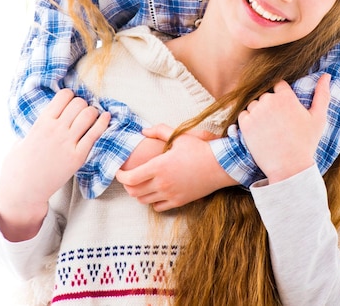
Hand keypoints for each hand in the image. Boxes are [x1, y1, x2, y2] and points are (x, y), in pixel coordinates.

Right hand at [0, 89, 109, 240]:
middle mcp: (56, 130)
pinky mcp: (78, 156)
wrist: (23, 190)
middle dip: (83, 104)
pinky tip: (106, 117)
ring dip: (93, 113)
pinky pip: (96, 133)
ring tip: (91, 117)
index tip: (71, 102)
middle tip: (82, 111)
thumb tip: (52, 113)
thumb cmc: (20, 164)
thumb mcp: (24, 137)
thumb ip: (39, 124)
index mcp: (42, 122)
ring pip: (89, 114)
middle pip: (79, 103)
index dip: (71, 96)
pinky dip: (103, 123)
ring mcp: (67, 143)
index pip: (64, 95)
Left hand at [116, 124, 236, 210]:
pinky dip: (152, 201)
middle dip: (127, 185)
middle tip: (128, 177)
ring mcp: (170, 194)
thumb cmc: (200, 149)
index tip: (119, 171)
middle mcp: (162, 183)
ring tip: (141, 183)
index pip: (130, 177)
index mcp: (159, 166)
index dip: (120, 176)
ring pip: (144, 200)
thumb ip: (159, 131)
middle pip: (134, 191)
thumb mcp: (179, 136)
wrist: (220, 165)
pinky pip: (158, 207)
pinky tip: (156, 191)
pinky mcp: (179, 201)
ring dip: (138, 193)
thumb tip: (143, 131)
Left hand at [238, 74, 330, 183]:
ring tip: (270, 129)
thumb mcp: (318, 118)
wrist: (289, 168)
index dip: (282, 97)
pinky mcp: (245, 124)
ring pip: (254, 104)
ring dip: (259, 112)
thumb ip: (322, 94)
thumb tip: (326, 74)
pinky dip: (249, 121)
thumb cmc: (306, 143)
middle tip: (279, 123)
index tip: (285, 110)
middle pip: (266, 95)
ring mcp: (256, 112)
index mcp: (286, 97)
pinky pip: (244, 115)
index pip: (278, 85)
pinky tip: (260, 132)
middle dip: (270, 105)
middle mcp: (269, 101)